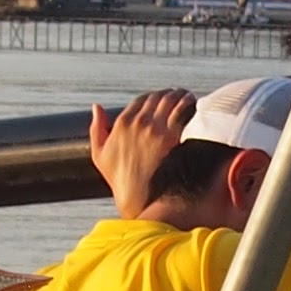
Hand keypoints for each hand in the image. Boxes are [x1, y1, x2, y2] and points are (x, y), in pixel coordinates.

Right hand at [91, 89, 195, 216]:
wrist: (137, 196)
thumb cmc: (119, 178)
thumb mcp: (99, 154)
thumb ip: (96, 128)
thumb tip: (96, 107)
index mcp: (122, 123)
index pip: (142, 99)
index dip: (154, 96)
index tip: (162, 98)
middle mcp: (138, 122)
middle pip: (158, 97)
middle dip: (170, 94)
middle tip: (179, 95)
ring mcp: (155, 129)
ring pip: (171, 100)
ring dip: (181, 96)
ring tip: (188, 97)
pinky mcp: (171, 137)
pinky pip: (182, 112)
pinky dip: (189, 105)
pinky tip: (195, 106)